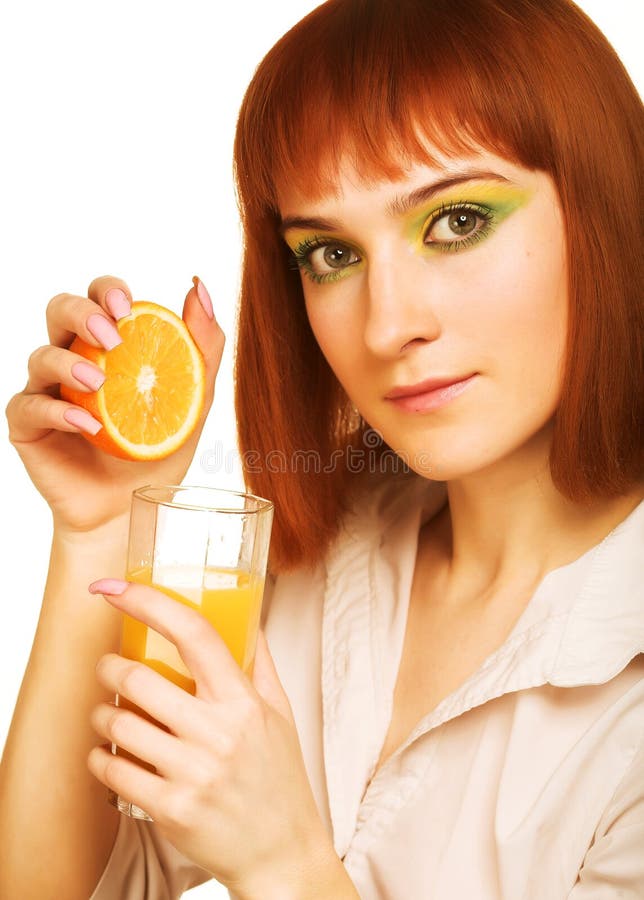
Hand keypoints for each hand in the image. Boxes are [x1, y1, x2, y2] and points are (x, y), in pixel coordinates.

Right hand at [5, 275, 223, 532]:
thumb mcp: (193, 400)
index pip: (99, 297)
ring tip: (99, 384)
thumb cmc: (157, 449)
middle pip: (58, 309)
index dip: (107, 290)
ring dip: (68, 362)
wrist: (131, 509)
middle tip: (112, 337)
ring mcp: (47, 389)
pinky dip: (59, 412)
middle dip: (81, 312)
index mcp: (108, 344)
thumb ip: (201, 347)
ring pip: (40, 355)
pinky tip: (87, 426)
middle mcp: (73, 357)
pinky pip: (30, 406)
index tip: (129, 308)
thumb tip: (200, 287)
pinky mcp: (28, 425)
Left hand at [86, 579, 332, 893]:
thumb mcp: (280, 712)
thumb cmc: (279, 777)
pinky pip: (113, 772)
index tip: (115, 588)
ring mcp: (194, 773)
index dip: (148, 602)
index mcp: (244, 701)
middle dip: (109, 669)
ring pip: (119, 725)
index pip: (195, 633)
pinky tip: (109, 756)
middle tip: (108, 669)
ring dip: (102, 716)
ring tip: (109, 716)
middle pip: (140, 679)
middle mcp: (219, 733)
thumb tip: (247, 614)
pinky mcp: (171, 810)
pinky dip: (100, 759)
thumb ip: (259, 661)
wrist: (283, 853)